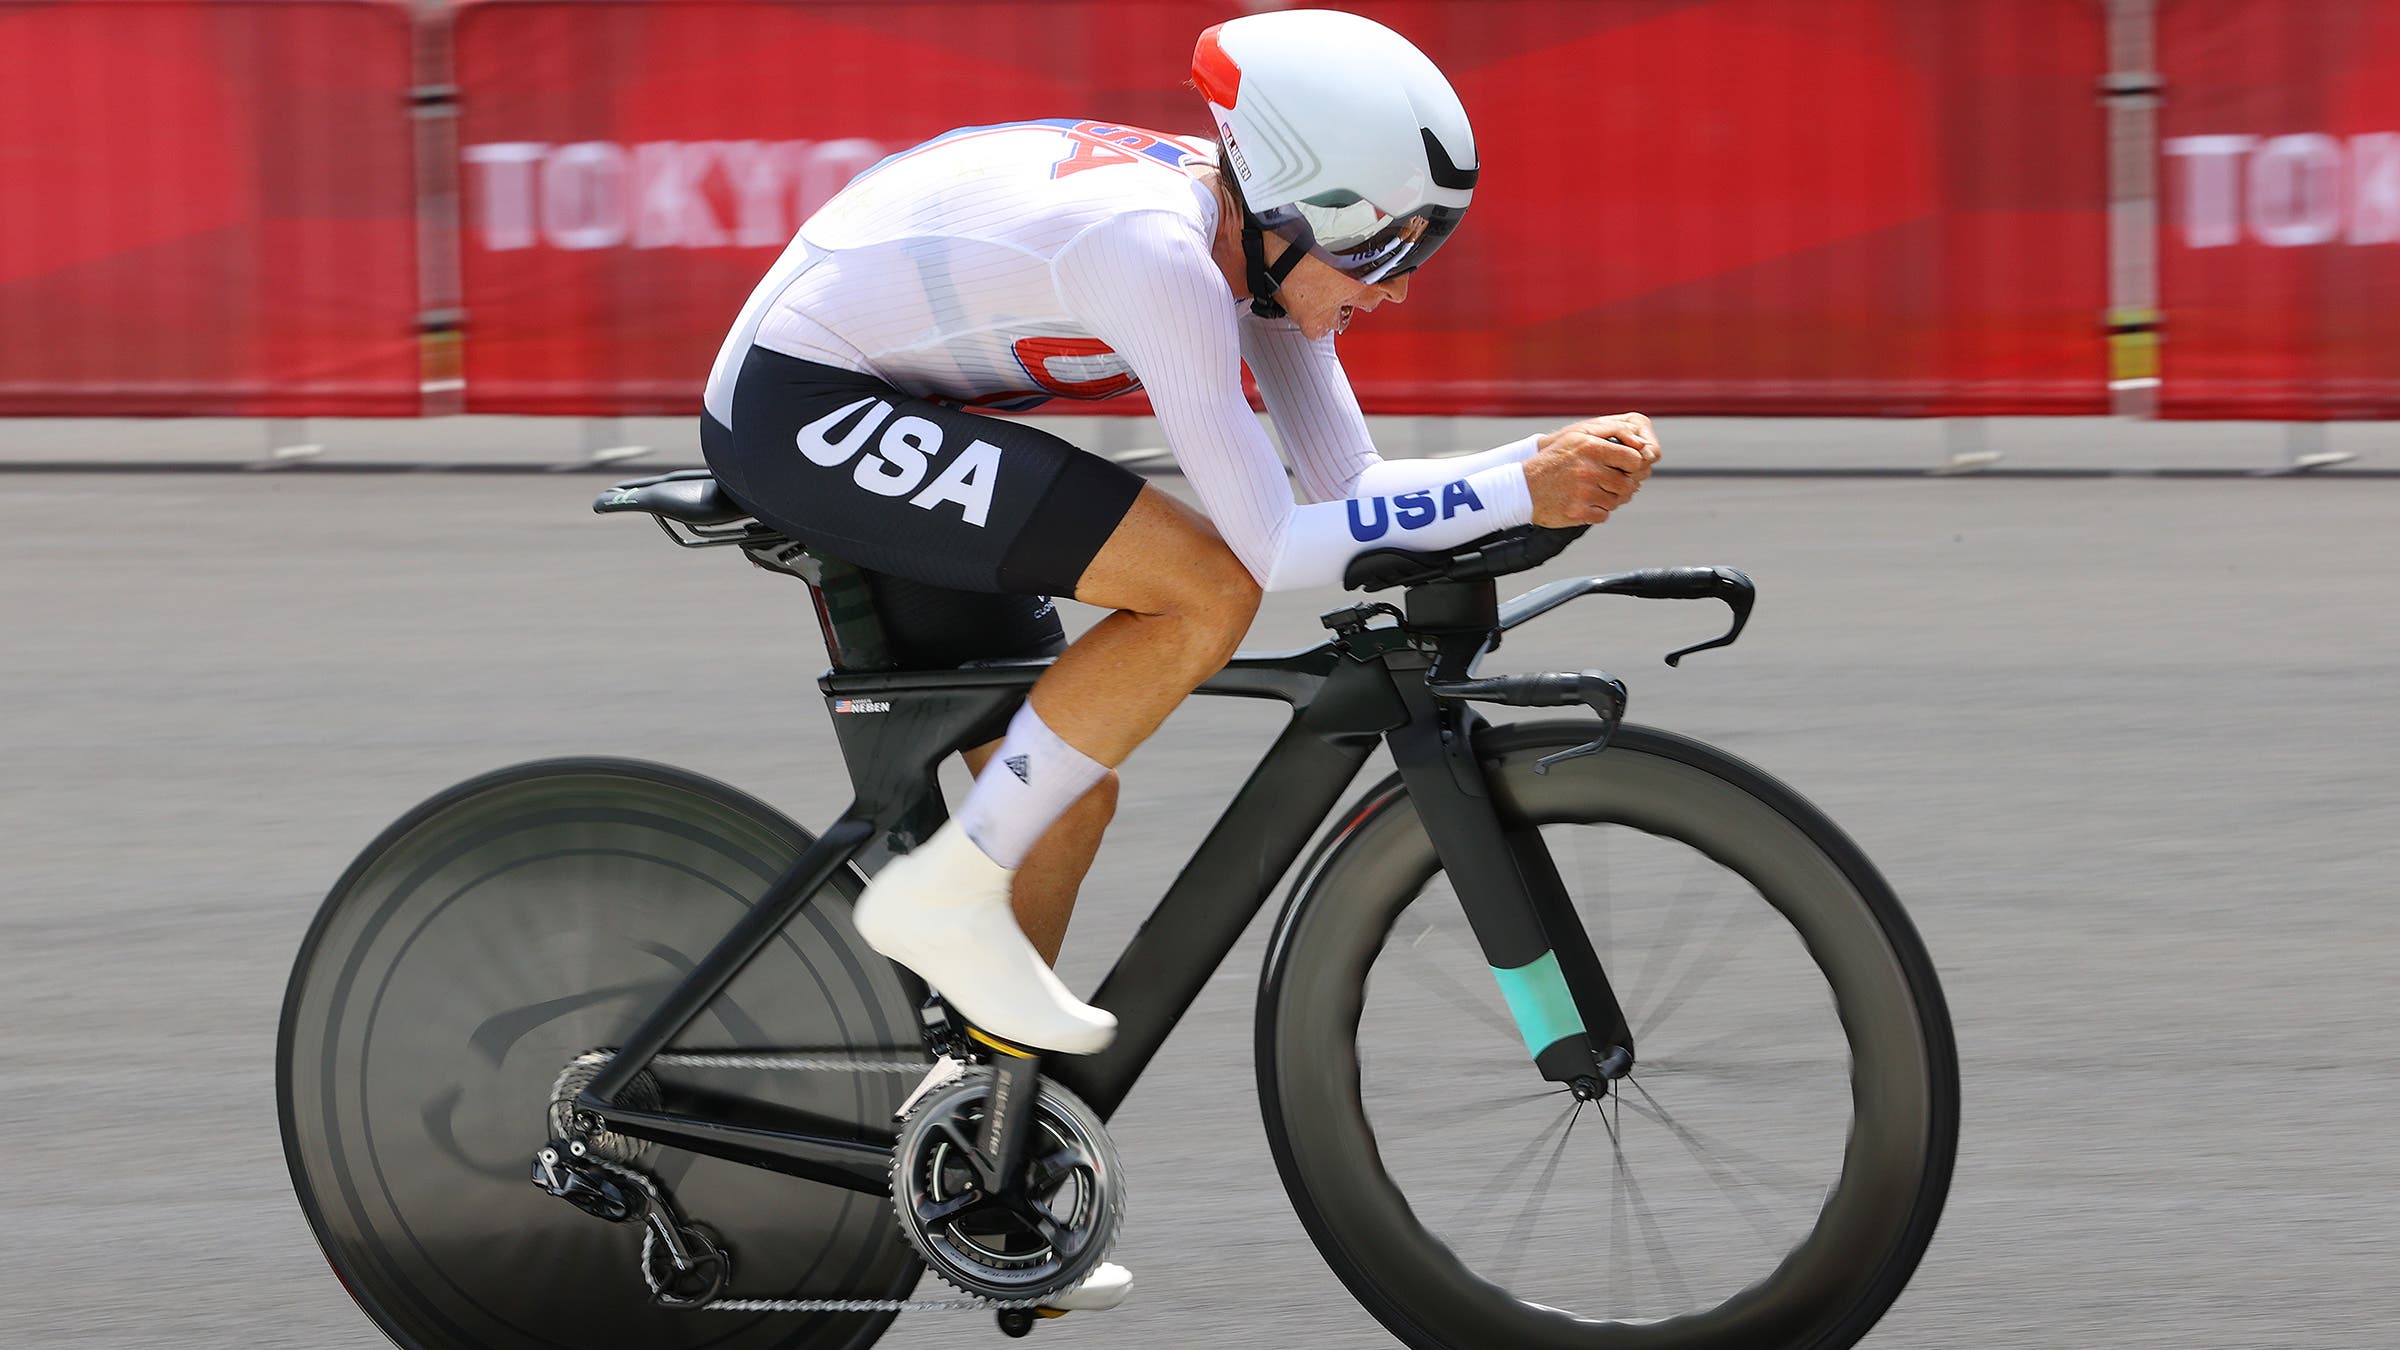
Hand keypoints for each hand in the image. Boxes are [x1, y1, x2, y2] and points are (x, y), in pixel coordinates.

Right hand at [1524, 414, 1661, 526]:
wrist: (1522, 488)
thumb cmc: (1554, 460)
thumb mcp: (1577, 436)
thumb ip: (1611, 432)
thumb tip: (1641, 444)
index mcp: (1590, 447)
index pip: (1634, 459)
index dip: (1633, 465)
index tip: (1623, 467)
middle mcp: (1587, 470)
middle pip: (1628, 483)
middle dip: (1622, 484)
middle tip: (1607, 482)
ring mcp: (1582, 493)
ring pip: (1617, 501)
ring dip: (1610, 498)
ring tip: (1592, 491)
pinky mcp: (1578, 513)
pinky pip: (1604, 516)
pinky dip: (1597, 512)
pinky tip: (1583, 502)